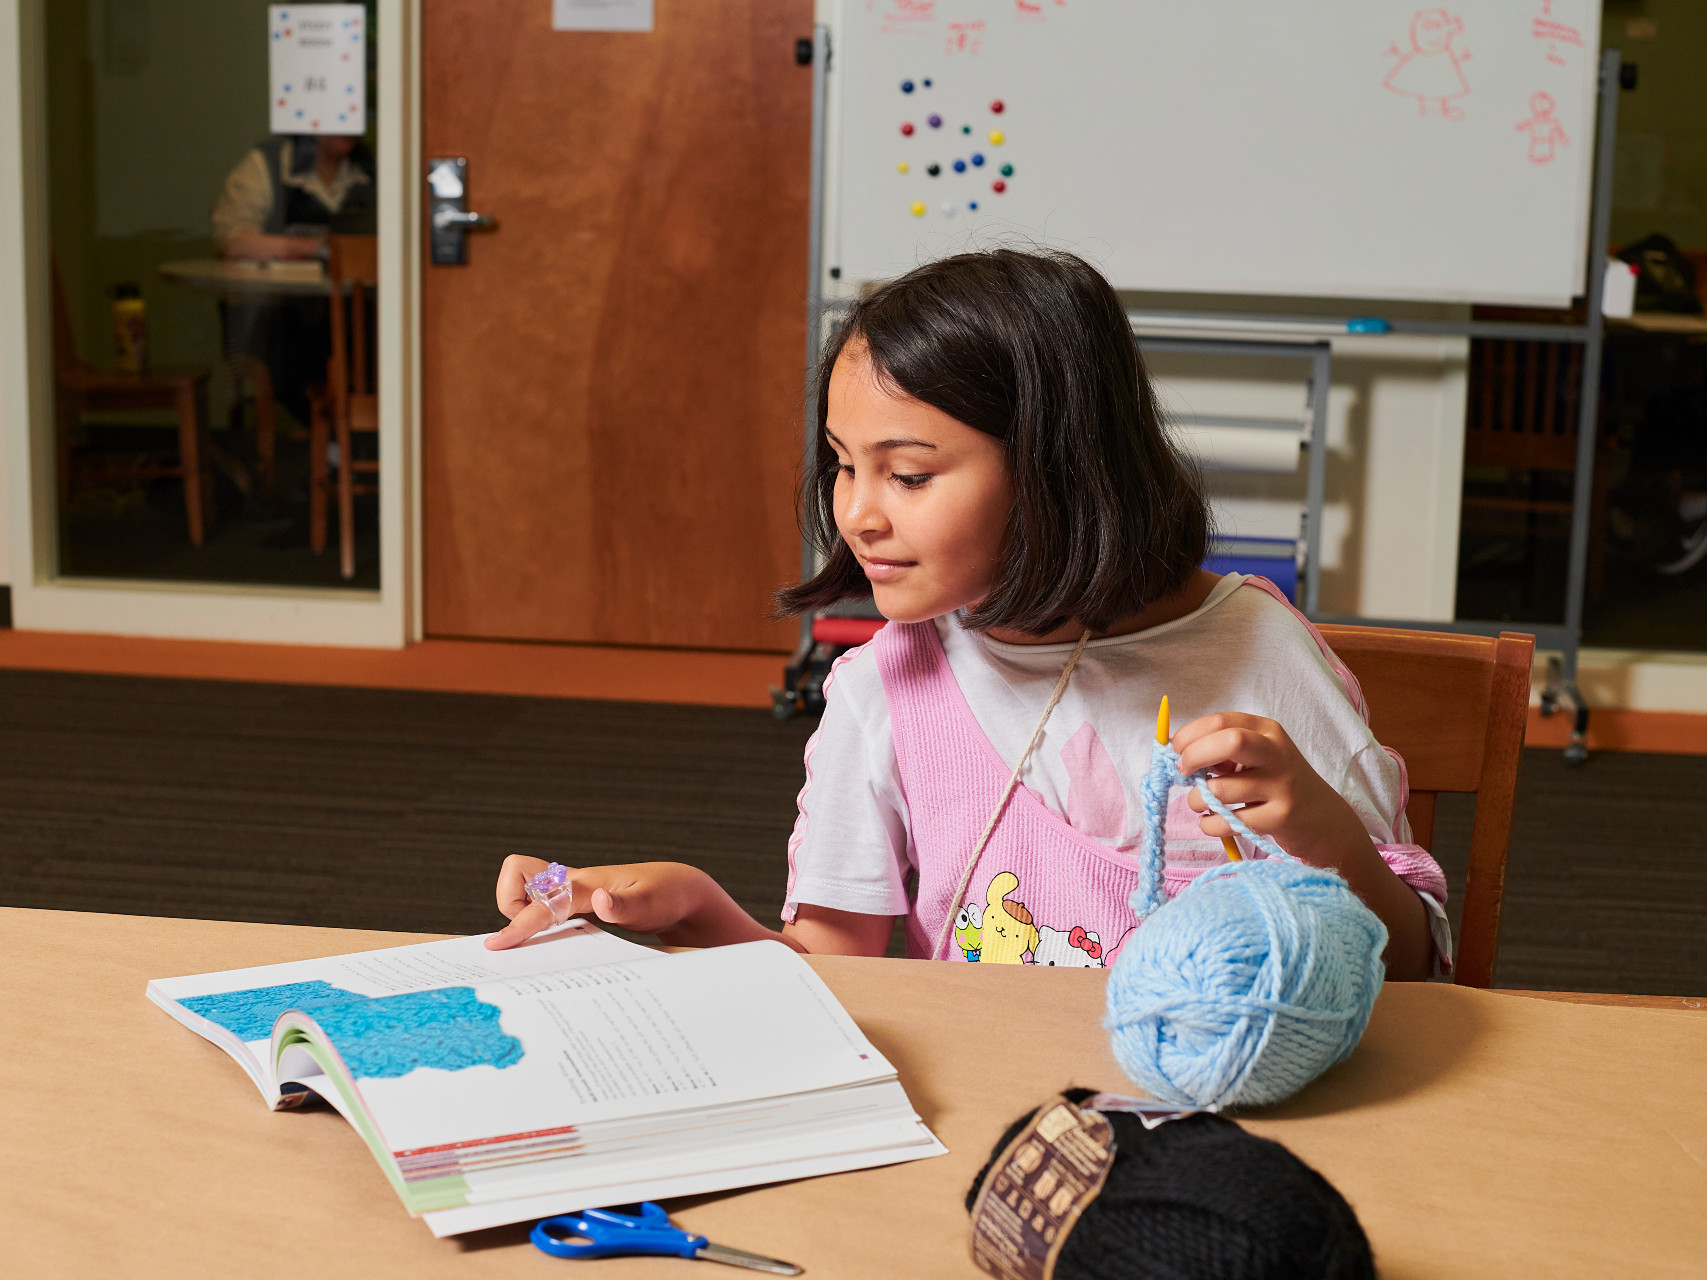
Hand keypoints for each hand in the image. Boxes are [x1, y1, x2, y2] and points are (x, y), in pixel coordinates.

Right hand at [485, 857, 719, 949]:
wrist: (680, 889)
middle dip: (509, 903)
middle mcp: (574, 882)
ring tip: (534, 937)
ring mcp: (574, 890)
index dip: (519, 924)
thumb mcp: (650, 905)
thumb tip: (599, 900)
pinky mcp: (578, 901)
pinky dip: (535, 917)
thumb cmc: (665, 895)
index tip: (498, 946)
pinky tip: (548, 940)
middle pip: (518, 875)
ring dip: (520, 910)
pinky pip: (543, 903)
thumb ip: (622, 905)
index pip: (543, 901)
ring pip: (527, 888)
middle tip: (528, 931)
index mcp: (587, 883)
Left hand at [1171, 713, 1368, 865]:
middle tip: (1184, 773)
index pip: (1219, 722)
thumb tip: (1177, 756)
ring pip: (1221, 790)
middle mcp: (1276, 752)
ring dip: (1197, 800)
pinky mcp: (1280, 817)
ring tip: (1200, 803)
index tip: (1176, 752)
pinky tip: (1213, 821)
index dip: (1189, 736)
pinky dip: (1209, 824)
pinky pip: (1228, 822)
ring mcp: (1281, 785)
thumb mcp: (1256, 756)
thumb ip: (1221, 751)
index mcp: (1266, 730)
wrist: (1323, 817)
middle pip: (1229, 742)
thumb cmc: (1277, 782)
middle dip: (1194, 757)